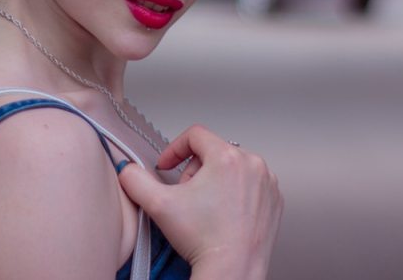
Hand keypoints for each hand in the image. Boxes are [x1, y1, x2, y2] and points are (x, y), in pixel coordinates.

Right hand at [117, 125, 282, 278]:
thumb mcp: (159, 205)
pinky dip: (236, 193)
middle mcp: (252, 165)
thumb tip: (127, 170)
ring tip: (206, 206)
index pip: (195, 135)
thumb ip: (135, 180)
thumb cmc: (205, 240)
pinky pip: (251, 184)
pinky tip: (224, 214)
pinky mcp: (275, 200)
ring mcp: (267, 183)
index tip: (167, 166)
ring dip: (215, 180)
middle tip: (186, 195)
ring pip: (233, 167)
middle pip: (214, 151)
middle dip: (194, 169)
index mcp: (227, 157)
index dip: (174, 149)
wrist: (233, 271)